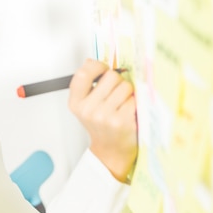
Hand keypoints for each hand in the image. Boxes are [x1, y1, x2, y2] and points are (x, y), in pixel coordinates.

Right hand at [68, 59, 137, 182]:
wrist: (111, 151)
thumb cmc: (102, 125)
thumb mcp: (87, 106)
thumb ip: (89, 84)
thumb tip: (93, 61)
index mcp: (77, 103)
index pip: (84, 73)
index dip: (97, 66)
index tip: (103, 69)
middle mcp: (89, 110)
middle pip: (111, 76)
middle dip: (118, 81)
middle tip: (116, 94)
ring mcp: (105, 116)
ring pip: (125, 86)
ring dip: (128, 92)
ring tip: (123, 104)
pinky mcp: (122, 121)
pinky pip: (134, 99)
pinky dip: (135, 103)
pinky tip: (130, 112)